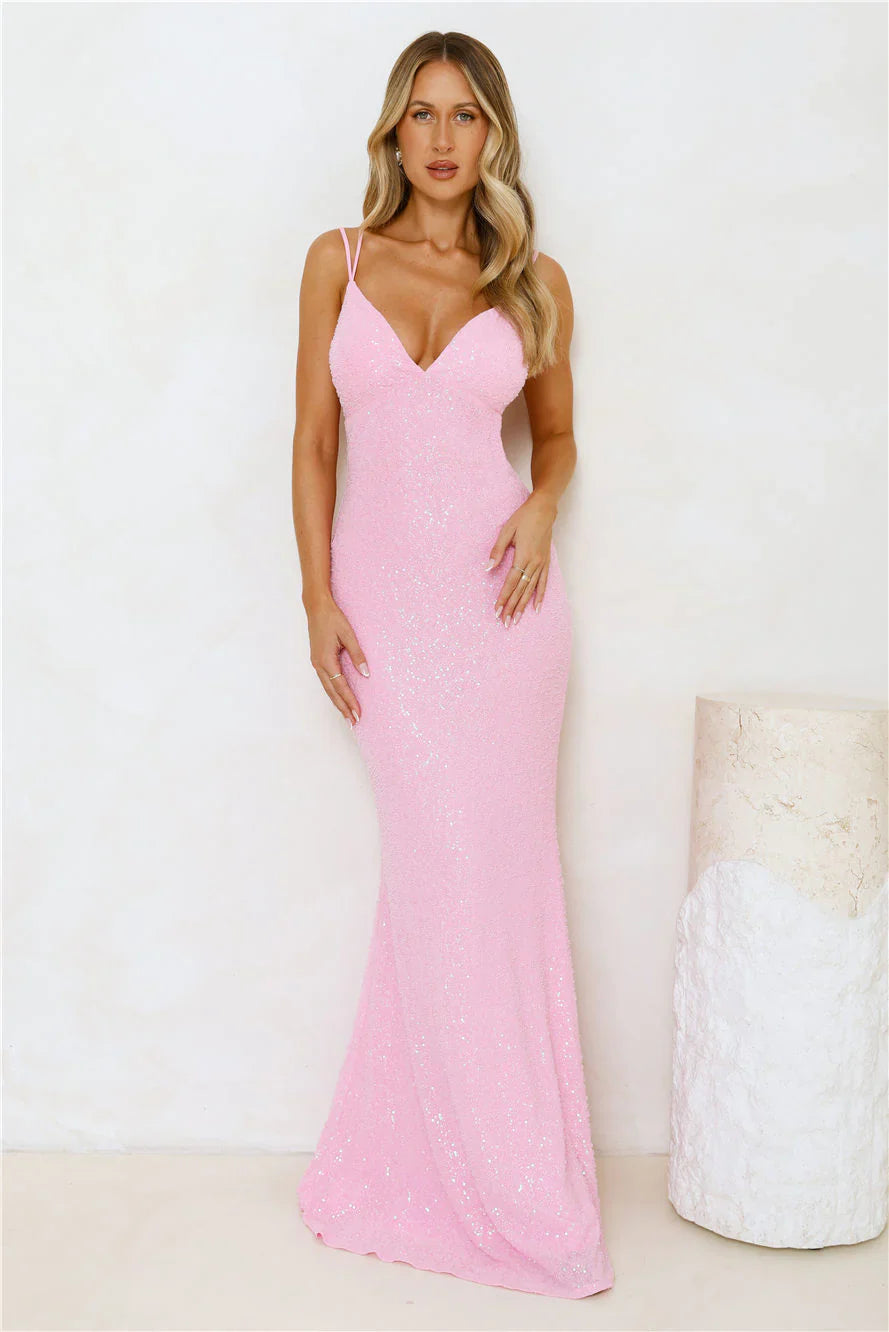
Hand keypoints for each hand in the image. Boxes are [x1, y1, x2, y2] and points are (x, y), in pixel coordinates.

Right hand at [306, 594, 369, 724]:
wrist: (316, 607)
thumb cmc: (332, 618)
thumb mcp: (348, 635)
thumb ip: (357, 655)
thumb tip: (366, 673)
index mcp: (326, 660)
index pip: (340, 686)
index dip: (350, 701)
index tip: (358, 713)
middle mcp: (319, 664)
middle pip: (332, 692)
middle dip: (343, 708)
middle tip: (353, 722)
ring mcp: (316, 663)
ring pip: (327, 688)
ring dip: (337, 702)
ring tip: (346, 715)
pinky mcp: (317, 660)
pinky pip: (325, 681)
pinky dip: (332, 692)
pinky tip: (338, 697)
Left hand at [486, 492, 557, 624]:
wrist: (544, 509)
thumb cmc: (523, 518)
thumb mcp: (506, 531)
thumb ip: (497, 551)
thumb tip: (488, 568)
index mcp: (523, 556)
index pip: (510, 582)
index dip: (503, 597)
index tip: (497, 610)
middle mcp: (534, 563)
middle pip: (520, 590)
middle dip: (512, 607)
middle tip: (505, 622)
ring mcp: (542, 563)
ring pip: (531, 589)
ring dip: (523, 606)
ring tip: (516, 619)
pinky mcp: (546, 562)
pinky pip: (543, 582)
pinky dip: (540, 596)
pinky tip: (536, 607)